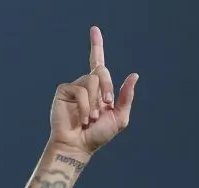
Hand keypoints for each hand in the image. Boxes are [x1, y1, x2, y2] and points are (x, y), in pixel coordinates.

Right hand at [49, 26, 137, 156]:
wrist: (79, 145)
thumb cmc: (99, 135)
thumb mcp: (120, 117)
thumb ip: (126, 97)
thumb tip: (134, 75)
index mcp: (100, 89)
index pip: (98, 62)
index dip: (96, 45)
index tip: (94, 29)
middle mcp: (87, 85)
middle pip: (101, 70)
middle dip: (108, 87)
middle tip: (107, 104)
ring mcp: (75, 87)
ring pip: (92, 81)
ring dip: (96, 102)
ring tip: (91, 118)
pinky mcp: (64, 91)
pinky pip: (80, 90)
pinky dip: (85, 106)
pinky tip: (83, 119)